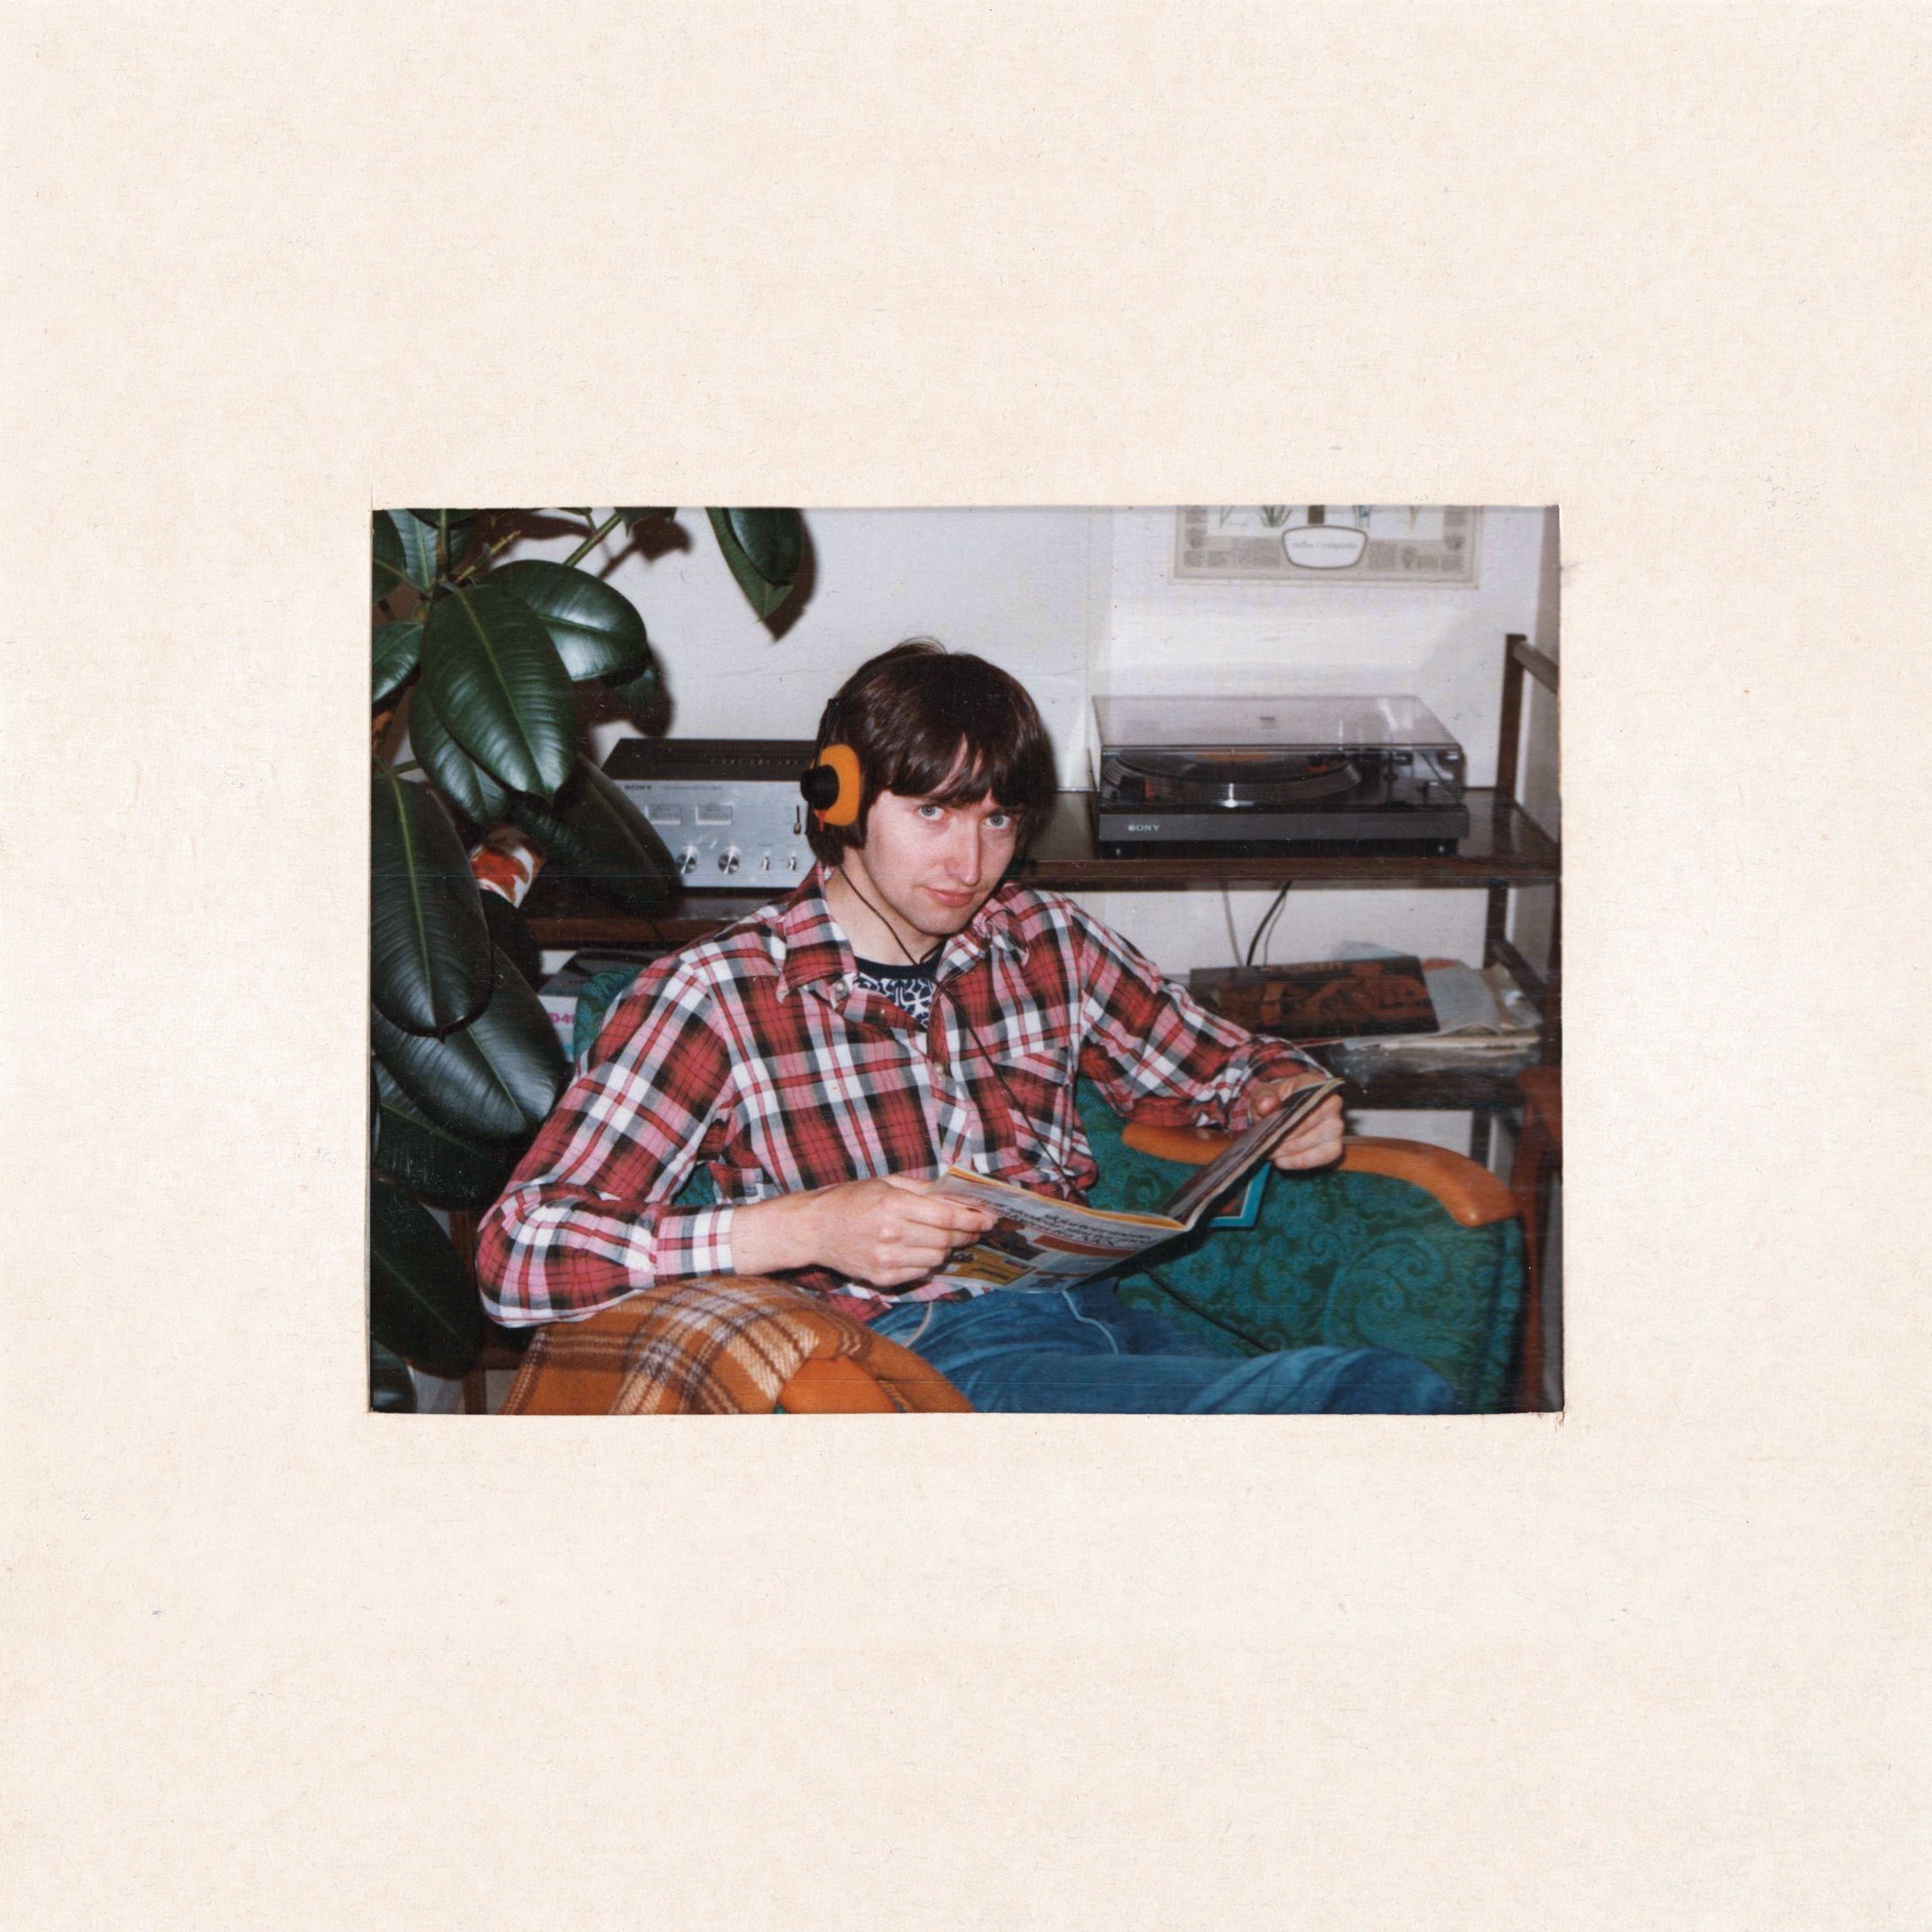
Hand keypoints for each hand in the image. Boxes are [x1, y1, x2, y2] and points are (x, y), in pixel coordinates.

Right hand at [732, 1176, 997, 1288]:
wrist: (814, 1228)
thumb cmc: (851, 1199)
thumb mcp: (886, 1183)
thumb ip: (923, 1190)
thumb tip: (958, 1196)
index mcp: (893, 1205)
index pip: (947, 1218)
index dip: (972, 1219)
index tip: (987, 1218)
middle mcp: (891, 1234)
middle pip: (946, 1241)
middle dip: (967, 1235)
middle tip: (976, 1228)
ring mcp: (886, 1260)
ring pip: (937, 1259)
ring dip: (948, 1248)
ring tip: (948, 1238)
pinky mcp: (883, 1278)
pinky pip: (920, 1273)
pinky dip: (928, 1262)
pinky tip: (924, 1250)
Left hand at [1248, 1072, 1345, 1171]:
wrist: (1285, 1111)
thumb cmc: (1277, 1100)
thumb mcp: (1264, 1093)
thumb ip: (1263, 1097)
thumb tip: (1266, 1105)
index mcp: (1315, 1083)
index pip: (1310, 1097)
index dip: (1292, 1114)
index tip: (1274, 1124)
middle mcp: (1332, 1103)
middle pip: (1311, 1122)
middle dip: (1287, 1136)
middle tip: (1267, 1143)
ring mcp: (1336, 1125)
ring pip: (1316, 1142)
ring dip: (1290, 1150)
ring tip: (1271, 1151)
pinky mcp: (1335, 1145)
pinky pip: (1323, 1157)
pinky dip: (1300, 1161)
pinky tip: (1281, 1160)